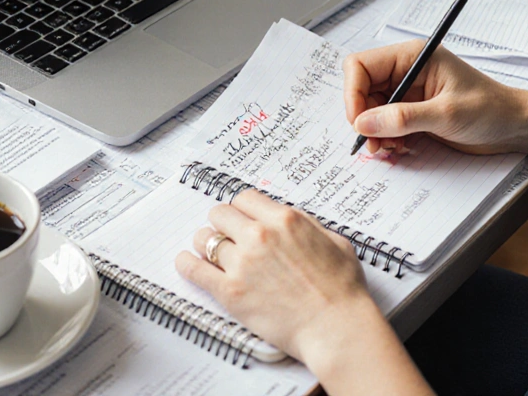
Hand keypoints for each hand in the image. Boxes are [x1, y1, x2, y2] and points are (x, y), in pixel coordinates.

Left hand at [175, 189, 373, 361]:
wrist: (337, 328)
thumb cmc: (342, 290)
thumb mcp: (334, 241)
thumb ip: (307, 225)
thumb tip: (289, 220)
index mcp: (285, 219)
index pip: (244, 198)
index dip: (242, 209)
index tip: (241, 218)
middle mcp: (260, 236)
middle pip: (220, 214)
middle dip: (222, 223)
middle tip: (226, 235)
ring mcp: (242, 264)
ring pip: (205, 240)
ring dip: (206, 244)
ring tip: (209, 252)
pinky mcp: (230, 292)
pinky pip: (195, 270)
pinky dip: (186, 264)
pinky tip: (185, 262)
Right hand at [344, 40, 527, 161]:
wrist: (515, 127)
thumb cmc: (490, 110)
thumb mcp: (446, 114)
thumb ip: (402, 118)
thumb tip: (363, 123)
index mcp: (412, 56)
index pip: (361, 65)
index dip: (353, 93)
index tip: (359, 122)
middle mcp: (406, 71)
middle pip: (361, 89)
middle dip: (364, 117)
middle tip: (374, 143)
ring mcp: (408, 93)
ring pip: (370, 110)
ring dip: (375, 132)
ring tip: (389, 150)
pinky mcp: (412, 113)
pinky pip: (384, 124)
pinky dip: (386, 139)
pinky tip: (399, 149)